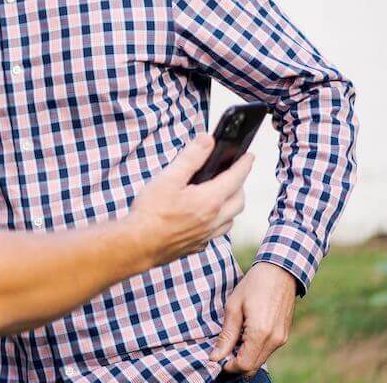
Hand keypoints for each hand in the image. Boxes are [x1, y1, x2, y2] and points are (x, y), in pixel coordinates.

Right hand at [128, 134, 252, 266]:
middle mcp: (214, 220)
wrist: (137, 245)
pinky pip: (216, 233)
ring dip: (231, 205)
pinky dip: (218, 222)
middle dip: (240, 185)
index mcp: (210, 200)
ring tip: (222, 195)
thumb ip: (191, 157)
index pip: (236, 178)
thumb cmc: (151, 212)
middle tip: (233, 174)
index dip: (245, 165)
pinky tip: (205, 218)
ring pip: (230, 219)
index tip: (249, 156)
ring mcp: (206, 235)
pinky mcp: (196, 246)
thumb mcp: (168, 177)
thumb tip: (207, 140)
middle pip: (239, 200)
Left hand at [211, 262, 296, 376]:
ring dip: (245, 358)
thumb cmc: (253, 285)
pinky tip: (244, 337)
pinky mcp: (284, 335)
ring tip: (232, 342)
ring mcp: (282, 339)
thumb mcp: (233, 307)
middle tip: (222, 354)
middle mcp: (274, 340)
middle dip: (236, 365)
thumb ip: (226, 335)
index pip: (244, 365)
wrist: (280, 272)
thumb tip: (215, 357)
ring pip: (260, 360)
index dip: (228, 367)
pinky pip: (267, 351)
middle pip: (253, 367)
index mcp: (260, 333)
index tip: (217, 359)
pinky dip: (254, 350)